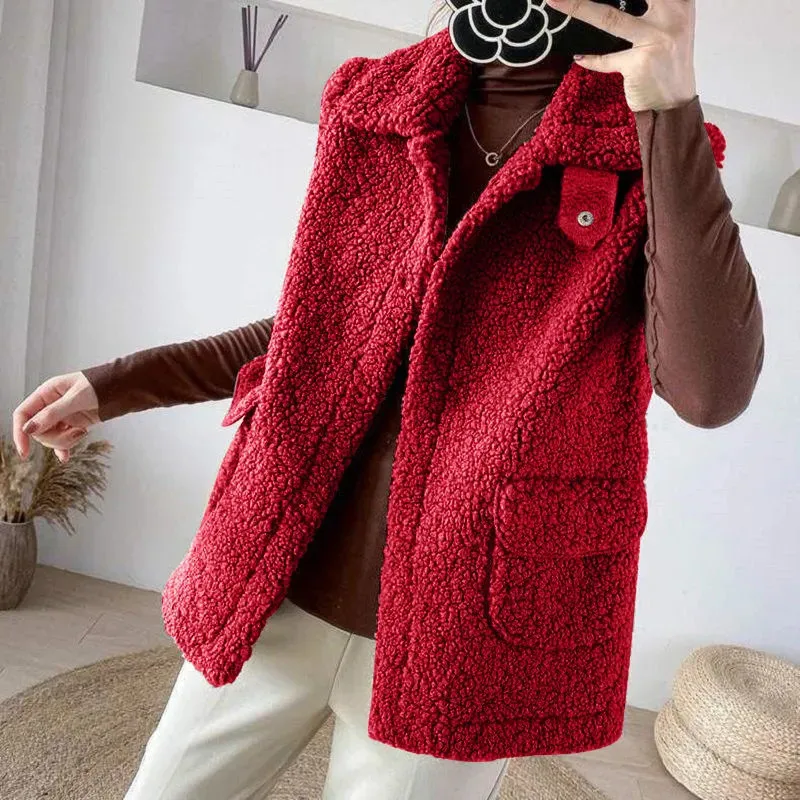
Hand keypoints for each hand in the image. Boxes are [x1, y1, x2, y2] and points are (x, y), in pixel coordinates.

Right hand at [12, 372, 100, 462]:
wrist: (121, 389)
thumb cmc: (99, 385)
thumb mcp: (76, 398)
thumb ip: (53, 413)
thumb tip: (30, 429)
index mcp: (46, 393)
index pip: (23, 414)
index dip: (20, 432)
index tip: (24, 452)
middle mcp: (50, 406)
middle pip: (37, 431)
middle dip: (53, 437)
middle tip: (75, 432)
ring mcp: (61, 417)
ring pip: (50, 438)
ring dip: (64, 441)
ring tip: (82, 432)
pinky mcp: (73, 425)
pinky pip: (61, 441)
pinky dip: (63, 448)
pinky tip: (65, 458)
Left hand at [546, 0, 696, 111]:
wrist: (674, 104)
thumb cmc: (667, 64)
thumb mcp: (667, 28)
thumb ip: (652, 10)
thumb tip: (619, 1)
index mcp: (680, 3)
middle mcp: (671, 16)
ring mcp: (655, 39)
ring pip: (609, 19)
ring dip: (578, 8)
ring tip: (557, 1)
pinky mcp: (638, 64)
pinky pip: (605, 59)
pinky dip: (591, 59)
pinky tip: (579, 58)